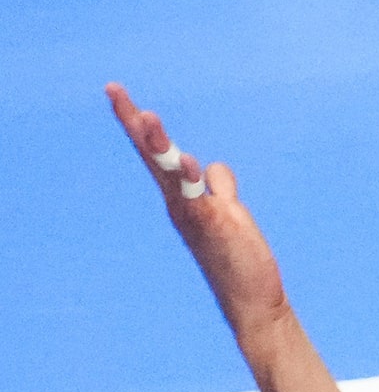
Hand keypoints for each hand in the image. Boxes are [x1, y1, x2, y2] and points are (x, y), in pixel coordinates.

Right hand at [106, 82, 288, 338]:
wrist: (251, 300)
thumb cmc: (237, 257)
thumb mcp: (229, 213)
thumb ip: (220, 188)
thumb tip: (211, 167)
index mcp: (183, 197)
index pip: (157, 154)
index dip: (137, 123)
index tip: (116, 92)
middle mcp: (180, 204)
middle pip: (154, 157)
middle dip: (135, 124)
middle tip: (115, 91)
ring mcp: (194, 216)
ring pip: (172, 173)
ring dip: (159, 146)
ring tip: (147, 116)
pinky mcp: (215, 229)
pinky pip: (200, 200)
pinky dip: (195, 182)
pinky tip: (192, 163)